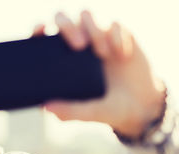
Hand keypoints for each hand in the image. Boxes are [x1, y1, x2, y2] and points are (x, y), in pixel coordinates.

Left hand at [35, 11, 165, 138]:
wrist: (141, 106)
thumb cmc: (107, 109)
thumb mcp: (89, 113)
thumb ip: (69, 111)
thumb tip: (46, 107)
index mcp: (61, 62)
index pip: (42, 37)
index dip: (37, 29)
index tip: (42, 30)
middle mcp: (75, 45)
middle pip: (61, 18)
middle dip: (67, 26)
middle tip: (79, 46)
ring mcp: (96, 38)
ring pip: (86, 16)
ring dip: (94, 31)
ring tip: (104, 54)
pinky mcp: (118, 35)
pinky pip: (114, 24)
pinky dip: (118, 36)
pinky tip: (122, 55)